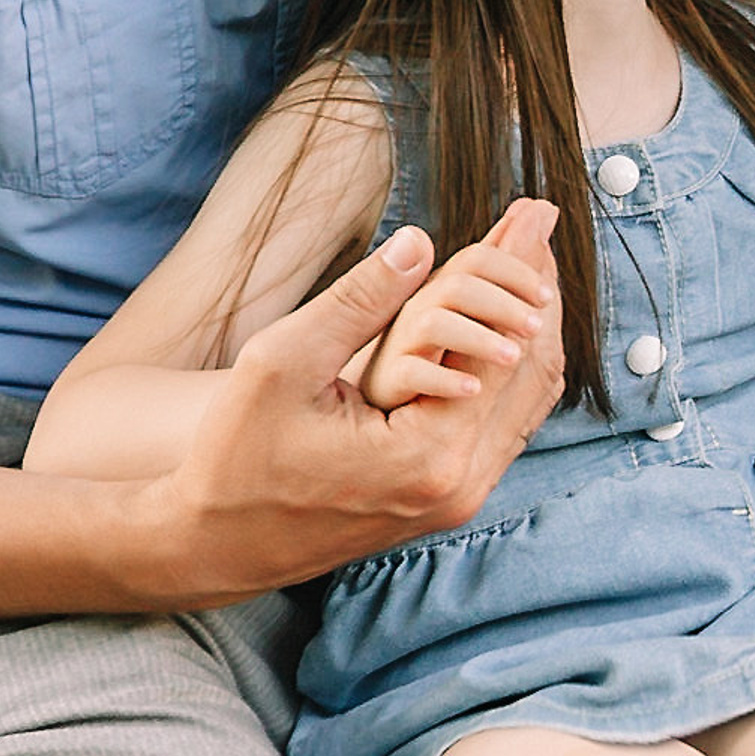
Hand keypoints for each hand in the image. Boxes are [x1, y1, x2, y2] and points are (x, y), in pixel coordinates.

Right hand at [141, 198, 565, 608]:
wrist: (212, 544)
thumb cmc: (235, 455)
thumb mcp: (284, 364)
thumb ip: (358, 302)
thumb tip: (421, 240)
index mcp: (429, 457)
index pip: (509, 348)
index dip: (524, 274)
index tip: (536, 211)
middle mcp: (460, 486)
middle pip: (532, 372)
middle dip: (538, 290)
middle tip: (542, 221)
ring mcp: (459, 500)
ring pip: (528, 399)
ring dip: (533, 326)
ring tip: (532, 255)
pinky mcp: (449, 500)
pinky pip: (506, 421)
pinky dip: (513, 364)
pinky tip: (506, 315)